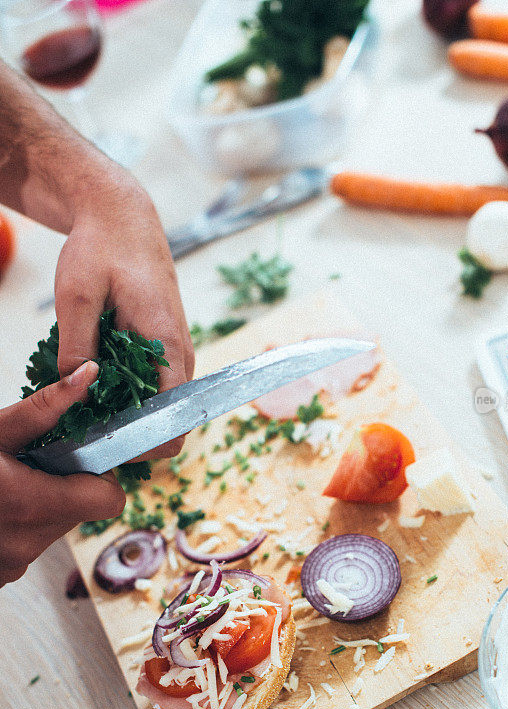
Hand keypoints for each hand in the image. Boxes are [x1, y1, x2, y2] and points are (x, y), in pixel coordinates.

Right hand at [0, 362, 125, 588]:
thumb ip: (45, 408)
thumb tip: (89, 375)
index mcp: (30, 505)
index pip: (108, 500)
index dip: (98, 474)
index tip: (74, 457)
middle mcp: (25, 544)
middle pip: (80, 511)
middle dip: (63, 484)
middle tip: (27, 464)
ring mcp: (10, 566)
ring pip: (52, 528)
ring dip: (39, 504)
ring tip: (4, 485)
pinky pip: (26, 545)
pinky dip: (16, 525)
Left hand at [53, 175, 194, 459]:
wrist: (123, 217)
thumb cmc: (103, 248)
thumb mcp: (77, 295)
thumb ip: (78, 346)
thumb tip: (78, 391)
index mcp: (167, 343)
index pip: (176, 417)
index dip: (146, 443)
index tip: (108, 444)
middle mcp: (181, 352)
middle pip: (171, 417)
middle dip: (132, 432)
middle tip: (87, 430)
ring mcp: (177, 349)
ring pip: (163, 402)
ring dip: (129, 412)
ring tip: (88, 408)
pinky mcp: (166, 345)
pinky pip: (155, 383)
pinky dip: (130, 392)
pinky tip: (98, 384)